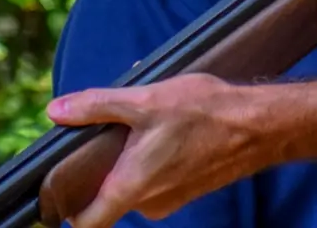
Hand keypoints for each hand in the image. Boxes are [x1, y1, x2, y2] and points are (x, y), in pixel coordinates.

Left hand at [45, 74, 283, 226]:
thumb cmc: (205, 113)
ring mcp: (172, 199)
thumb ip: (96, 106)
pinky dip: (155, 158)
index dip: (66, 213)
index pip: (87, 224)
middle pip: (108, 197)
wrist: (261, 125)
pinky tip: (169, 129)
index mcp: (131, 187)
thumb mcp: (144, 100)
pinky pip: (158, 179)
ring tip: (145, 123)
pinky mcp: (189, 189)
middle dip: (103, 168)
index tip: (57, 193)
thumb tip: (56, 110)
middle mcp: (150, 202)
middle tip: (106, 133)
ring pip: (135, 184)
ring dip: (132, 159)